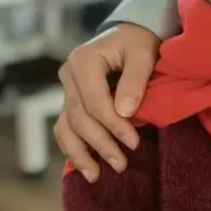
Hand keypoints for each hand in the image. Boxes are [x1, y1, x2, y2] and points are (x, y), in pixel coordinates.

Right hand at [55, 25, 160, 180]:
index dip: (113, 125)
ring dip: (82, 153)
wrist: (130, 35)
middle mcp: (68, 75)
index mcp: (83, 61)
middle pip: (80, 118)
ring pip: (67, 127)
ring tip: (98, 175)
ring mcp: (66, 89)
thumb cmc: (140, 42)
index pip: (94, 102)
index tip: (134, 142)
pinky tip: (87, 168)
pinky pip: (66, 128)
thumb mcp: (143, 53)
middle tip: (122, 164)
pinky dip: (74, 149)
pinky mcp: (70, 101)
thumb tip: (125, 112)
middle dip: (101, 143)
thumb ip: (134, 80)